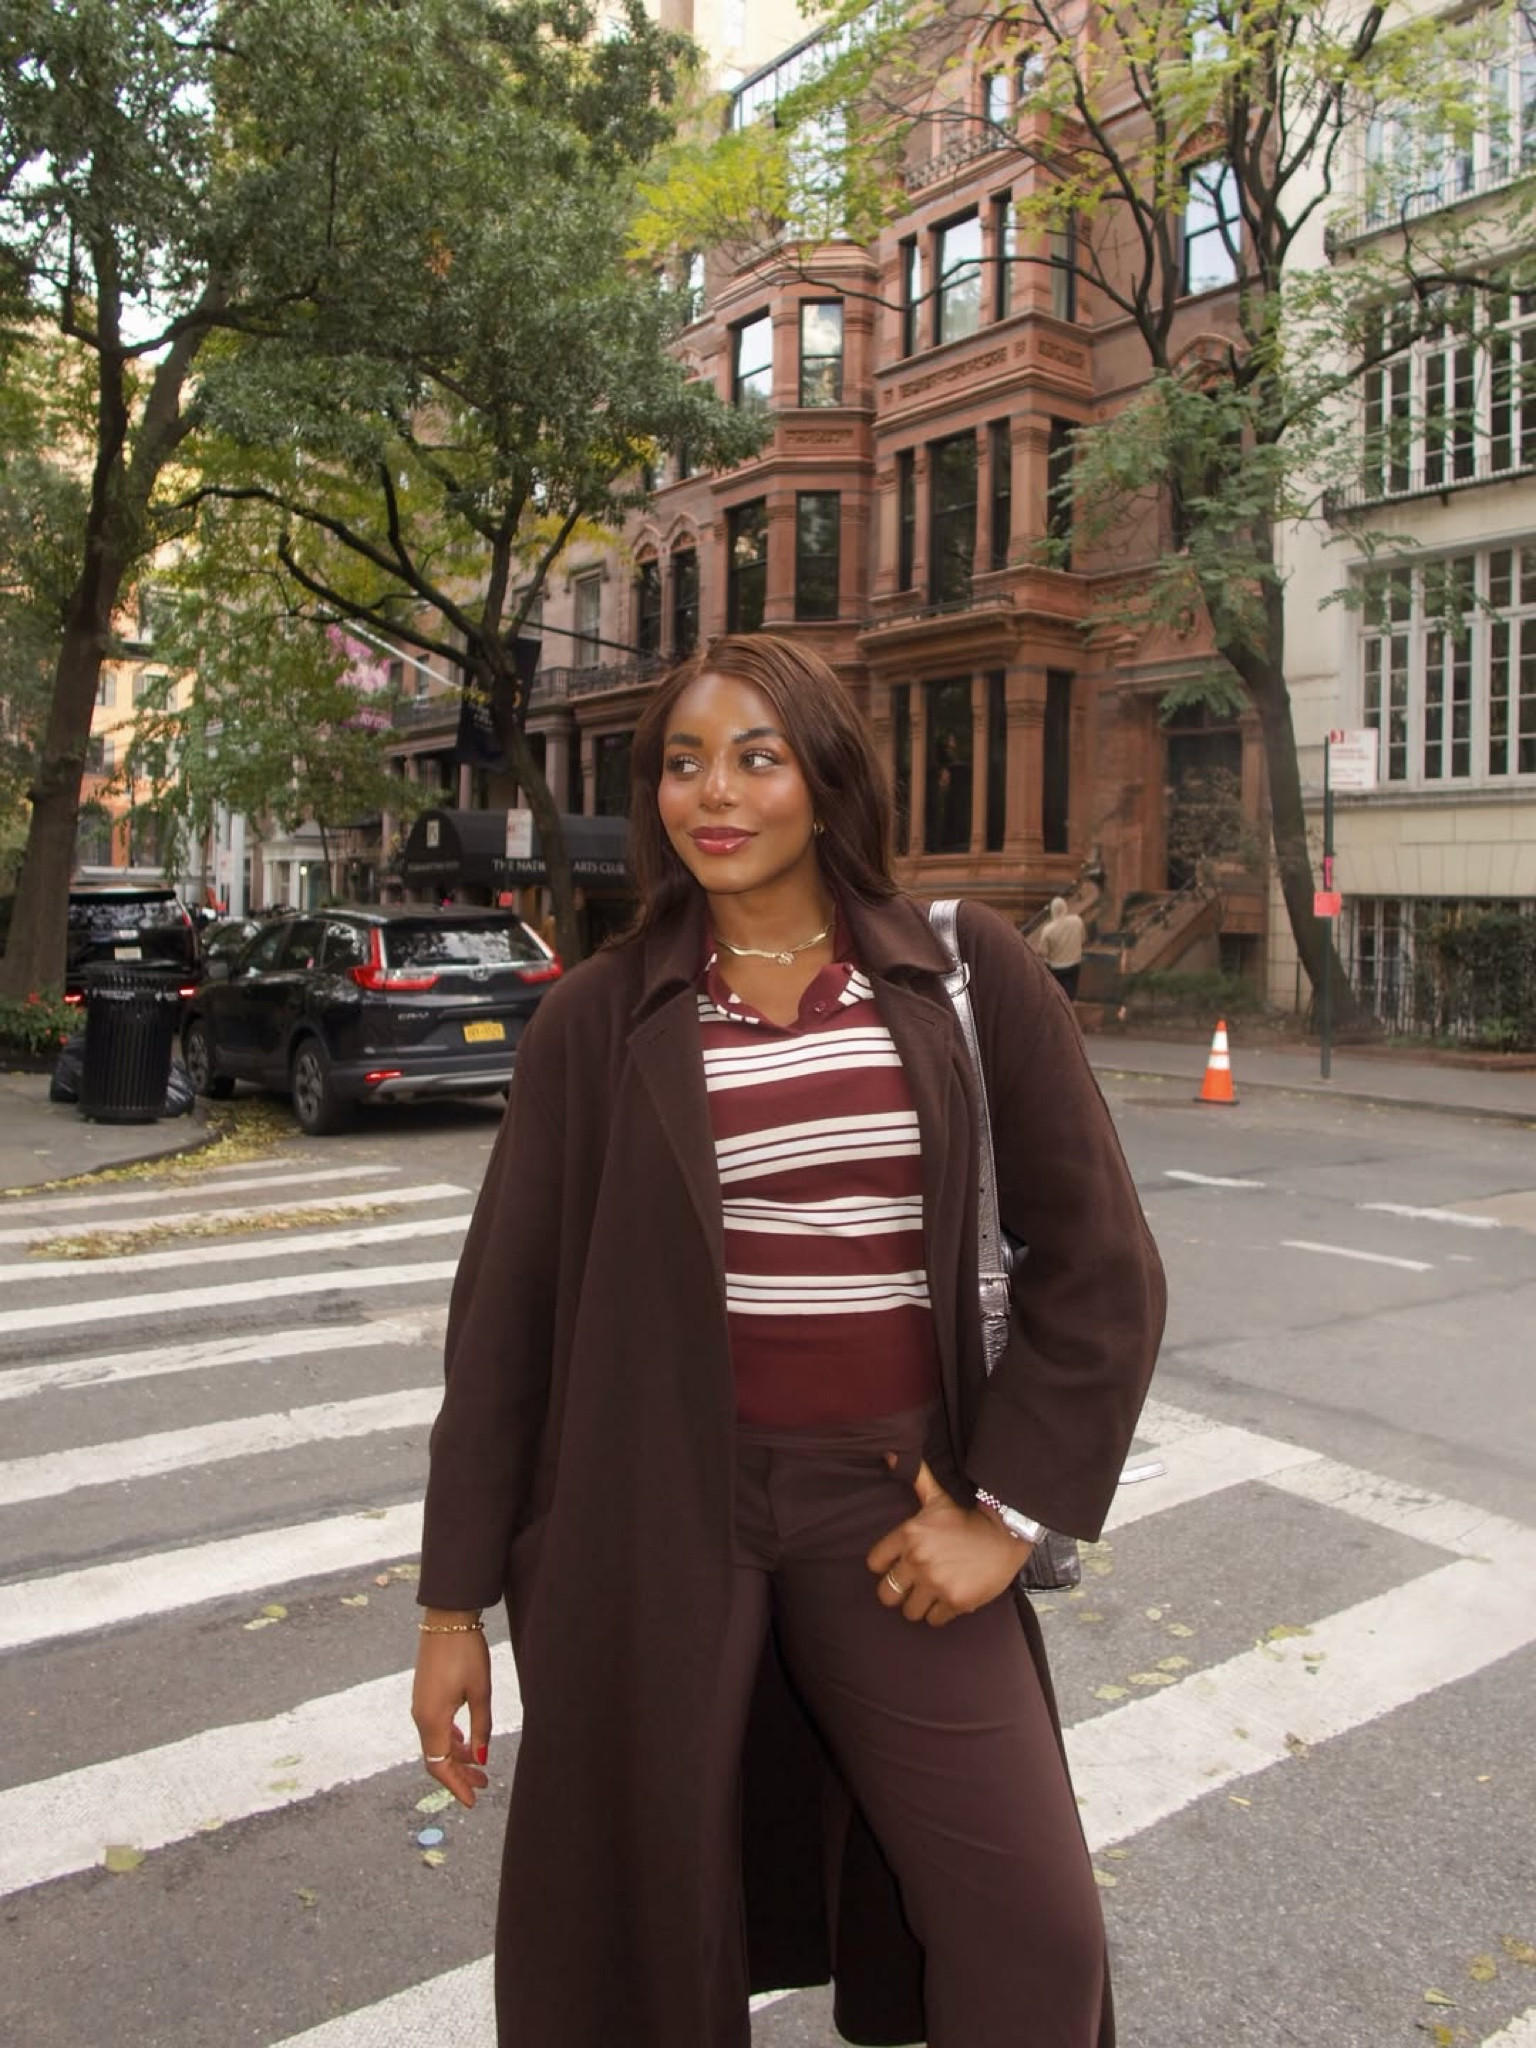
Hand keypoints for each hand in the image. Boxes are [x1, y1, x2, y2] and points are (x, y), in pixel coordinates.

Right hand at [411, 1614, 492, 1808]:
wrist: (447, 1618)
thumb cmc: (467, 1653)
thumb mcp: (481, 1692)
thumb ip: (481, 1728)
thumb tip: (481, 1759)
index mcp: (432, 1719)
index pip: (440, 1765)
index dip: (456, 1785)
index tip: (473, 1800)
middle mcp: (420, 1716)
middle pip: (437, 1757)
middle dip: (460, 1774)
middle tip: (484, 1783)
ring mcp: (420, 1704)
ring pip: (436, 1742)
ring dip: (457, 1756)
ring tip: (480, 1764)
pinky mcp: (424, 1694)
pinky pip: (434, 1727)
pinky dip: (450, 1739)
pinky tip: (465, 1740)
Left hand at [867, 1459, 1032, 1626]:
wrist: (1005, 1533)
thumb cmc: (967, 1516)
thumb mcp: (937, 1496)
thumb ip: (914, 1477)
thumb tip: (890, 1454)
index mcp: (908, 1535)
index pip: (874, 1564)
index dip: (884, 1566)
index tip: (896, 1566)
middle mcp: (917, 1560)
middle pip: (887, 1594)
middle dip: (898, 1592)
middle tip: (912, 1586)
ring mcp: (936, 1583)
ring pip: (909, 1611)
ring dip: (919, 1605)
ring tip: (931, 1594)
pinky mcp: (955, 1601)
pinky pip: (934, 1620)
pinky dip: (940, 1613)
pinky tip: (948, 1598)